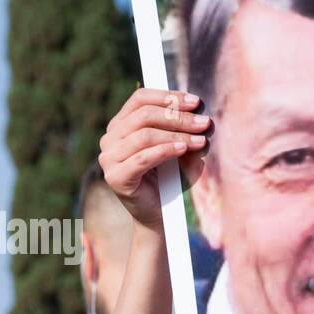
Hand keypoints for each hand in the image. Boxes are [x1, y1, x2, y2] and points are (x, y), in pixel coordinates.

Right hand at [98, 87, 210, 229]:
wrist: (160, 215)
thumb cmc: (170, 180)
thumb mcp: (182, 151)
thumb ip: (189, 134)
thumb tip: (204, 121)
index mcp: (121, 125)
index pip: (140, 99)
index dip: (168, 97)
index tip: (196, 102)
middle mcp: (110, 138)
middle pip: (143, 115)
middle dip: (178, 117)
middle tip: (204, 123)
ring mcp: (109, 158)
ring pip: (144, 135)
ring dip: (176, 135)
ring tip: (200, 141)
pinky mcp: (116, 177)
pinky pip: (142, 158)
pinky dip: (165, 151)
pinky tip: (183, 149)